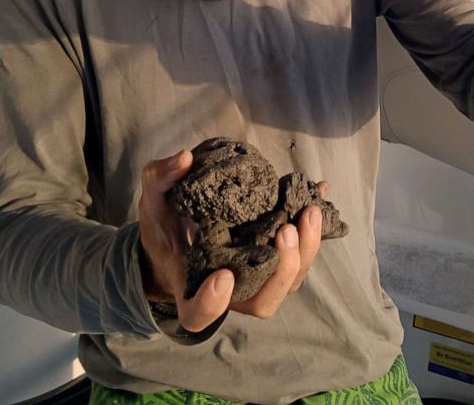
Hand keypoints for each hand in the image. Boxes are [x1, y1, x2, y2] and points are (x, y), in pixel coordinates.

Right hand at [139, 151, 327, 330]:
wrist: (183, 227)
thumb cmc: (165, 223)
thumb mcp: (154, 199)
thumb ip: (161, 179)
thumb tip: (184, 159)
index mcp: (191, 289)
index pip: (199, 313)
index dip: (212, 303)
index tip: (223, 276)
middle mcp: (230, 293)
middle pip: (262, 301)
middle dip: (281, 268)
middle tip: (287, 230)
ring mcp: (257, 277)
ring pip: (289, 281)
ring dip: (306, 250)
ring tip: (310, 210)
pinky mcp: (276, 256)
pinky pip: (301, 252)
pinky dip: (315, 227)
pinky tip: (319, 192)